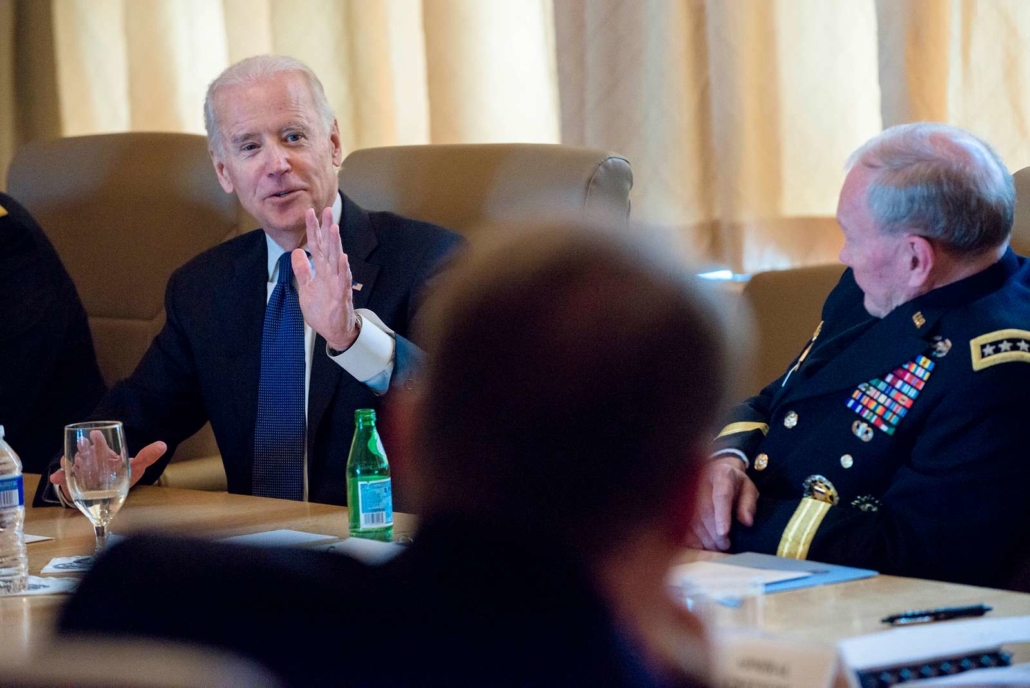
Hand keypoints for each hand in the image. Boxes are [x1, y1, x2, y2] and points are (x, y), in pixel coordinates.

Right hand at [51, 440, 166, 500]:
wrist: (105, 495)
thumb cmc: (122, 477)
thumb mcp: (136, 467)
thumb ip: (148, 456)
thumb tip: (163, 445)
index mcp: (104, 453)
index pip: (100, 442)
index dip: (98, 439)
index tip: (96, 434)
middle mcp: (90, 459)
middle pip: (84, 451)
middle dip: (83, 448)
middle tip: (82, 445)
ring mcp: (79, 470)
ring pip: (73, 463)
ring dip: (71, 462)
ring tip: (71, 462)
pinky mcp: (72, 482)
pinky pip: (64, 479)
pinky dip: (60, 478)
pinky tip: (56, 477)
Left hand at [293, 207, 358, 351]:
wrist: (334, 331)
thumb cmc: (323, 310)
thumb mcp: (306, 288)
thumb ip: (302, 270)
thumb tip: (297, 252)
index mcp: (322, 270)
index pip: (316, 246)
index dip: (312, 229)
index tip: (309, 212)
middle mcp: (331, 273)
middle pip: (328, 247)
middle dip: (327, 229)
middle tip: (326, 210)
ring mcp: (337, 283)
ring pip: (337, 260)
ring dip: (336, 244)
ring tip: (334, 228)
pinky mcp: (342, 296)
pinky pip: (343, 281)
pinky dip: (343, 269)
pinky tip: (344, 258)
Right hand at [686, 456, 757, 550]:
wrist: (715, 471)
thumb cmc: (734, 483)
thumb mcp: (748, 489)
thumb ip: (748, 503)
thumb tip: (747, 522)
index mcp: (722, 475)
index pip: (721, 495)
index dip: (721, 515)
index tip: (724, 532)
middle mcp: (701, 481)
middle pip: (705, 511)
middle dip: (714, 533)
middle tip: (725, 546)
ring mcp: (687, 490)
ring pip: (692, 519)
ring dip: (704, 537)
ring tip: (715, 546)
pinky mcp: (680, 501)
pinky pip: (683, 523)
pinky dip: (693, 537)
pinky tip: (702, 544)